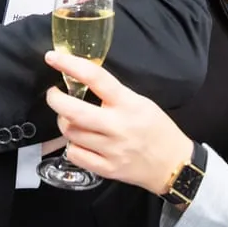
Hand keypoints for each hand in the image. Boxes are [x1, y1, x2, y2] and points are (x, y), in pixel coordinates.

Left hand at [44, 51, 193, 195]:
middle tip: (53, 94)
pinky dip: (72, 145)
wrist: (174, 165)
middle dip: (55, 100)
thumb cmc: (157, 129)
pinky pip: (75, 154)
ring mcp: (111, 150)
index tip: (52, 58)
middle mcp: (118, 126)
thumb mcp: (141, 102)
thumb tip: (81, 82)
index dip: (70, 65)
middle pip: (74, 111)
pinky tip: (79, 140)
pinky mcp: (107, 169)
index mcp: (128, 104)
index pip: (95, 78)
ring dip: (64, 122)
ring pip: (71, 133)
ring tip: (70, 118)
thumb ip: (113, 94)